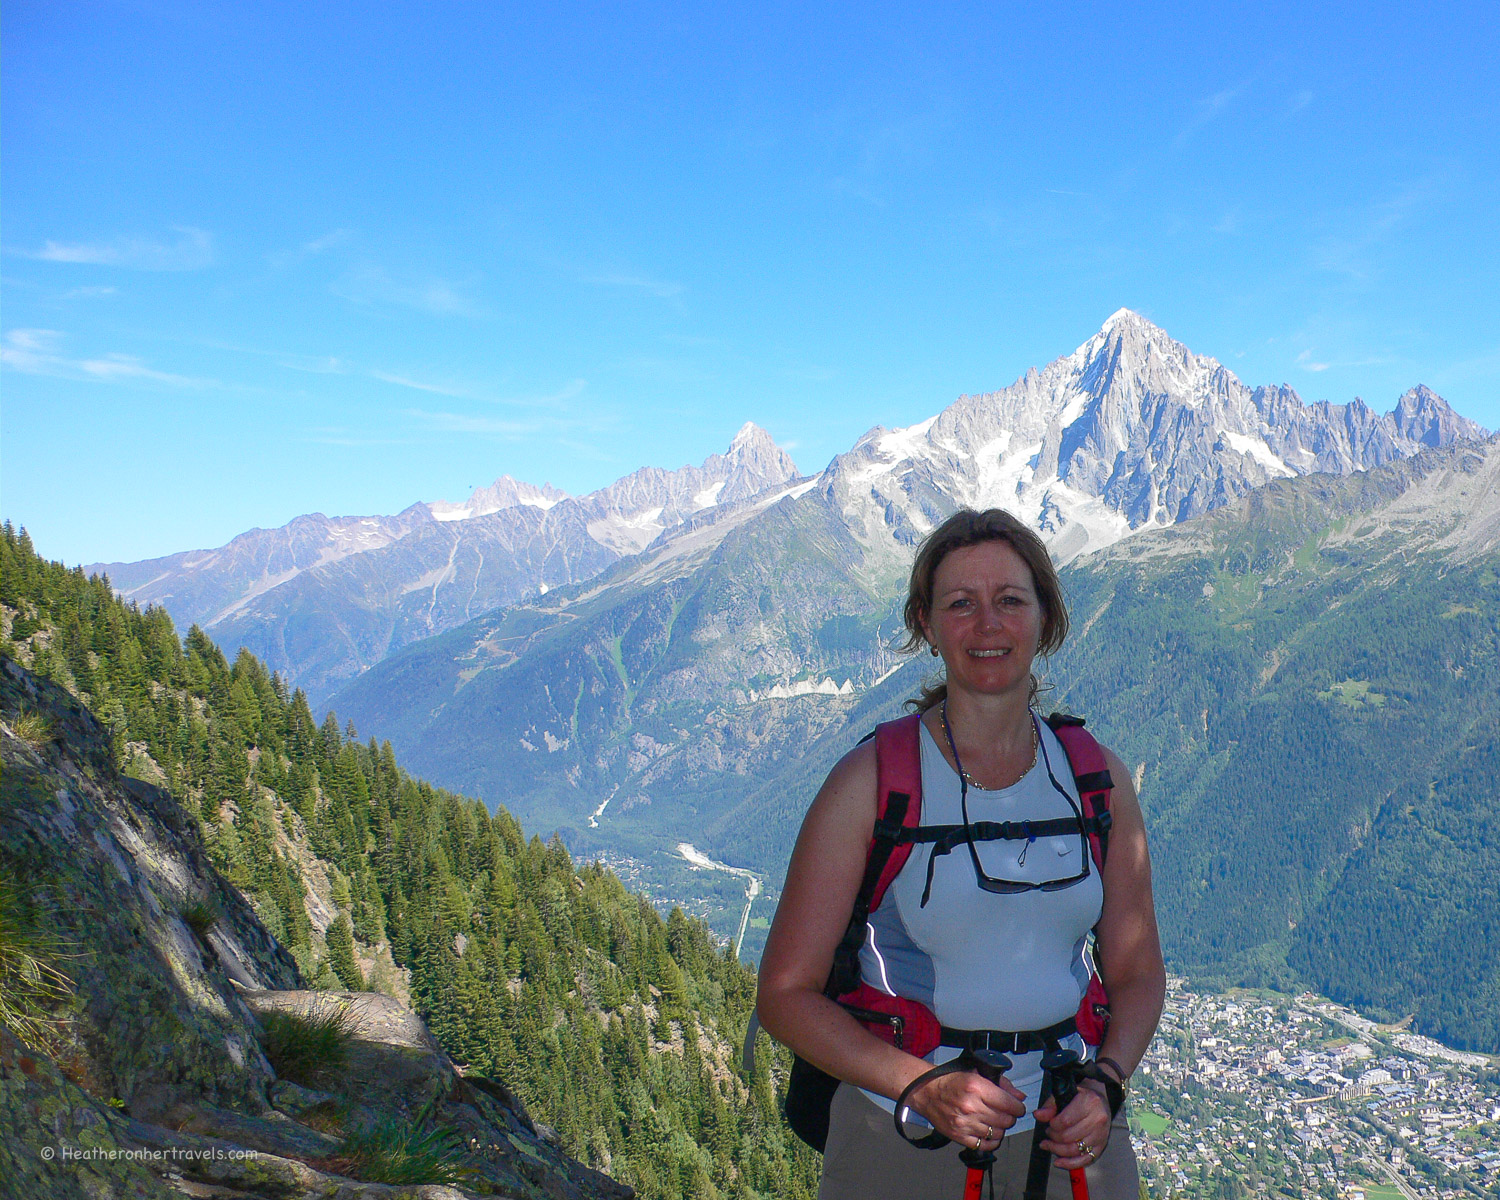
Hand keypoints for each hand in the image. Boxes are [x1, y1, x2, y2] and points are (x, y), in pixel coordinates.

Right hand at [907, 1069, 1026, 1149]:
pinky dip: (991, 1140)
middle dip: (1010, 1117)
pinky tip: (988, 1132)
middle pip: (1006, 1120)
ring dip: (1000, 1128)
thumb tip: (1019, 1096)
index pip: (1010, 1104)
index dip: (1018, 1107)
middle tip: (1005, 1113)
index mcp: (976, 1087)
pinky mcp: (960, 1136)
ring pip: (998, 1133)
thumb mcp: (976, 1074)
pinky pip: (985, 1145)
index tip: (1017, 1107)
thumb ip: (1001, 1084)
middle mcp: (971, 1106)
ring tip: (994, 1120)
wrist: (927, 1092)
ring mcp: (965, 1123)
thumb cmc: (950, 1082)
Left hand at [1035, 1080, 1111, 1169]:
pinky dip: (1070, 1164)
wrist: (1100, 1102)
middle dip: (1053, 1138)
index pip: (1065, 1121)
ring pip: (1075, 1150)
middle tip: (1048, 1133)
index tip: (1049, 1124)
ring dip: (1057, 1150)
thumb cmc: (1082, 1097)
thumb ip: (1050, 1105)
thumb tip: (1038, 1115)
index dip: (1053, 1125)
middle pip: (1069, 1137)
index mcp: (1089, 1102)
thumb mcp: (1065, 1094)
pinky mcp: (1101, 1146)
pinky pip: (1085, 1160)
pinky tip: (1059, 1162)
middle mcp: (1097, 1120)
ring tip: (1049, 1145)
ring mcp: (1100, 1135)